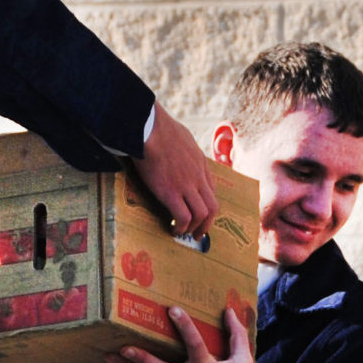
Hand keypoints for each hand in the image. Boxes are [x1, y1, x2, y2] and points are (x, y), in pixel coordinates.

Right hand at [137, 105, 217, 238]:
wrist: (149, 128)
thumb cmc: (160, 128)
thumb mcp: (183, 137)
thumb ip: (185, 147)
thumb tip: (179, 147)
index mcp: (200, 164)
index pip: (212, 192)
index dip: (207, 207)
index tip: (200, 216)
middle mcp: (198, 177)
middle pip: (212, 207)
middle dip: (207, 224)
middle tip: (198, 234)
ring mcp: (186, 186)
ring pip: (202, 215)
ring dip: (195, 228)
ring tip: (184, 234)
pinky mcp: (170, 192)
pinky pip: (183, 217)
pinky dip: (181, 227)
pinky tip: (173, 229)